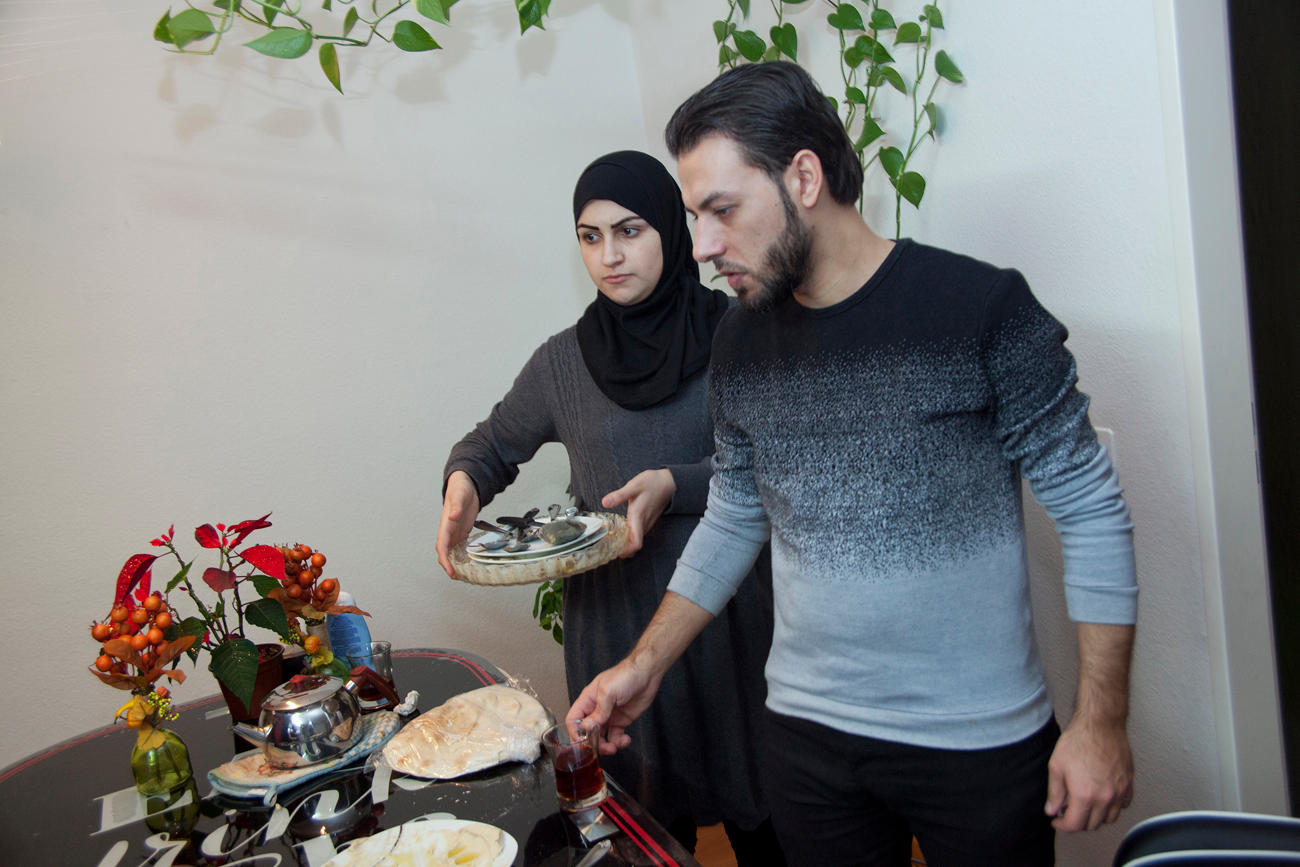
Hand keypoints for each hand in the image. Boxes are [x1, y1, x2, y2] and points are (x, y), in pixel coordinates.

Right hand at [436, 471, 479, 578]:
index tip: (449, 569)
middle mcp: (449, 531)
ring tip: (462, 574)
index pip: (441, 545)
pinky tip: (469, 562)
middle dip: (448, 565)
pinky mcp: (462, 531)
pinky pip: (460, 546)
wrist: (466, 485)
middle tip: (456, 577)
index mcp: (445, 524)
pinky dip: (463, 555)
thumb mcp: (459, 496)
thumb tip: (452, 517)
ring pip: (452, 551)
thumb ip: (456, 507)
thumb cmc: (460, 489)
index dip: (444, 559)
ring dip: (455, 562)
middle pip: (445, 552)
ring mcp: (455, 532)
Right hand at [566, 658, 663, 755]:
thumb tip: (586, 727)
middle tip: (601, 749)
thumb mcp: (608, 692)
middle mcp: (596, 709)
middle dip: (592, 743)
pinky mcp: (621, 721)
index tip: (582, 743)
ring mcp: (609, 716)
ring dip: (606, 746)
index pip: (574, 719)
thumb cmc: (626, 675)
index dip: (575, 732)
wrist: (647, 674)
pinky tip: (625, 739)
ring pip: (601, 737)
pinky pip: (615, 736)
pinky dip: (619, 742)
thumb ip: (598, 712)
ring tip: (615, 746)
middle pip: (587, 732)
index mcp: (588, 700)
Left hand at [601, 468, 675, 557]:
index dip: (626, 552)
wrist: (669, 482)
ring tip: (613, 539)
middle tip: (609, 547)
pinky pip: (639, 533)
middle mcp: (644, 523)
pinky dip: (631, 536)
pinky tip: (623, 529)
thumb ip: (619, 495)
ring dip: (627, 543)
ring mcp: (648, 522)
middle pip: (635, 545)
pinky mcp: (649, 520)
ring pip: (637, 539)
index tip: (615, 552)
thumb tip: (605, 502)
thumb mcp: (634, 486)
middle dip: (623, 549)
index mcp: (639, 517)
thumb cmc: (653, 483)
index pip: (636, 544)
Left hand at [1044, 715, 1133, 830]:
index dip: (1062, 825)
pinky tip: (1101, 797)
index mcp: (1085, 795)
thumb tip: (1052, 810)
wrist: (1101, 725)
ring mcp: (1120, 792)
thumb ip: (1054, 792)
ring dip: (1095, 817)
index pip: (1075, 825)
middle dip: (1077, 821)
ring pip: (1109, 819)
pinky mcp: (1129, 785)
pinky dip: (1112, 808)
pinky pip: (1122, 806)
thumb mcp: (1056, 766)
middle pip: (1092, 825)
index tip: (1056, 820)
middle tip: (1067, 810)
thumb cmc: (1078, 741)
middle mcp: (1105, 798)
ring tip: (1084, 805)